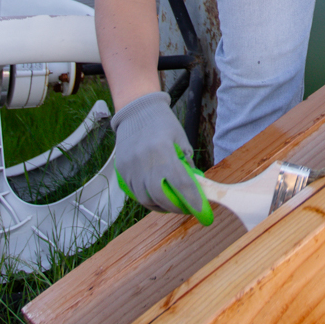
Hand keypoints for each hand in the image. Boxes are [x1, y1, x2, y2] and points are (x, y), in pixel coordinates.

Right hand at [111, 91, 209, 222]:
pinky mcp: (122, 171)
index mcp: (162, 151)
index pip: (180, 184)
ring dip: (161, 206)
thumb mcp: (181, 139)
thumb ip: (187, 163)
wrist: (136, 111)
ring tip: (173, 204)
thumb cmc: (162, 124)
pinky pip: (135, 193)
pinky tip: (158, 197)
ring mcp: (130, 168)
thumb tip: (196, 187)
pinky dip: (148, 199)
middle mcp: (144, 161)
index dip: (193, 201)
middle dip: (176, 207)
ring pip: (145, 199)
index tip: (203, 212)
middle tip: (187, 208)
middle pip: (160, 197)